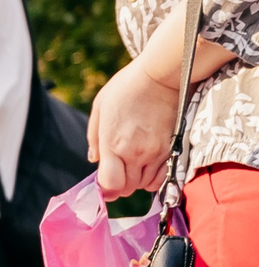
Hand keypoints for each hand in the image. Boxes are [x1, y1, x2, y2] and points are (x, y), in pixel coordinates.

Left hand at [89, 57, 182, 196]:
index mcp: (113, 144)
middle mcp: (135, 153)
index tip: (104, 184)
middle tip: (118, 172)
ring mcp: (156, 153)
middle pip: (128, 189)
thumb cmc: (126, 89)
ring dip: (137, 181)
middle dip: (120, 185)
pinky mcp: (172, 149)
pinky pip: (162, 177)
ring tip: (133, 165)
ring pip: (145, 185)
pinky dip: (154, 177)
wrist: (161, 76)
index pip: (111, 185)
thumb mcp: (100, 108)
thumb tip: (94, 160)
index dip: (106, 190)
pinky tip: (148, 165)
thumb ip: (94, 138)